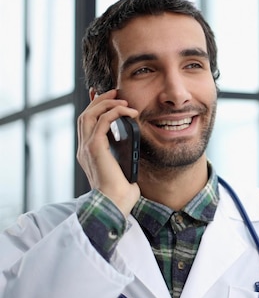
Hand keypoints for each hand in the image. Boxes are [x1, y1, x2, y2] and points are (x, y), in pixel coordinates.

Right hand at [76, 89, 139, 216]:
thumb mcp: (122, 168)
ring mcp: (87, 147)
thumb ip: (123, 155)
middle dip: (100, 100)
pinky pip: (102, 121)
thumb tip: (134, 145)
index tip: (109, 98)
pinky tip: (127, 111)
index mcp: (88, 152)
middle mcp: (84, 148)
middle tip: (116, 92)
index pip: (87, 123)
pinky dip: (114, 112)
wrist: (114, 205)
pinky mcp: (95, 148)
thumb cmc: (121, 192)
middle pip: (86, 115)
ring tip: (123, 100)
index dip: (96, 107)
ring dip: (107, 103)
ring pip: (90, 114)